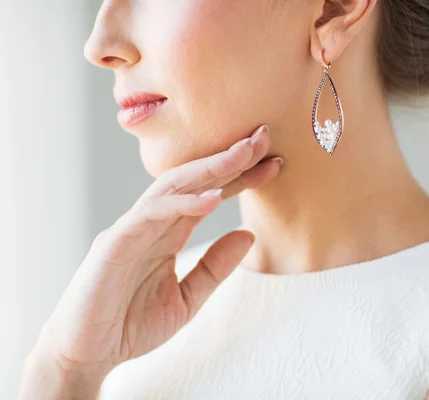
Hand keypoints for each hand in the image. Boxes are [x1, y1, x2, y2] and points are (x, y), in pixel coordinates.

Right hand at [32, 124, 280, 376]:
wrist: (88, 355)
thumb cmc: (132, 325)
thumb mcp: (188, 298)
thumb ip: (215, 267)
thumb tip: (249, 234)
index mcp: (169, 234)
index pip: (209, 194)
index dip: (241, 178)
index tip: (275, 165)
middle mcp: (152, 223)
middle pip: (194, 180)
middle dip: (229, 158)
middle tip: (263, 137)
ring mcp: (132, 229)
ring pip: (172, 185)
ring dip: (210, 167)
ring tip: (244, 154)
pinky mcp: (115, 243)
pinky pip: (151, 214)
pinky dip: (183, 203)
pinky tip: (214, 197)